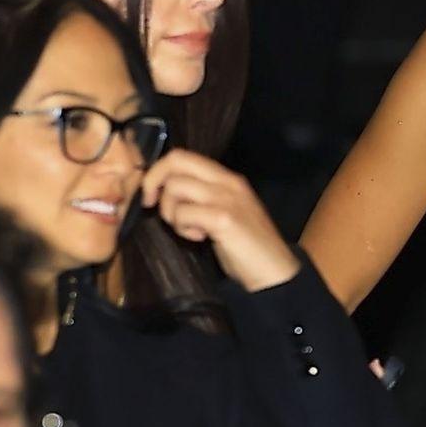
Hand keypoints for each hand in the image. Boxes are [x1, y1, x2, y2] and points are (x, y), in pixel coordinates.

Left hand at [141, 150, 299, 291]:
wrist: (274, 271)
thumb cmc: (246, 246)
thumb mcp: (224, 211)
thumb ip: (202, 197)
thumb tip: (164, 190)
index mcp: (227, 178)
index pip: (182, 156)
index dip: (158, 172)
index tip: (152, 196)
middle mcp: (227, 181)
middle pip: (176, 161)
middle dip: (153, 182)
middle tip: (152, 206)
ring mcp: (227, 198)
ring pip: (176, 187)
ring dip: (171, 212)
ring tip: (188, 229)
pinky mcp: (224, 218)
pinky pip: (184, 213)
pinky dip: (183, 228)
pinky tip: (200, 238)